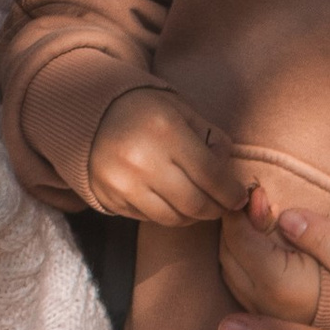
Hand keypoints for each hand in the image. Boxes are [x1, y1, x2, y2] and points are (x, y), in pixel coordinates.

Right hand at [85, 86, 246, 224]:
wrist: (90, 114)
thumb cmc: (145, 110)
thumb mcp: (182, 111)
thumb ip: (211, 139)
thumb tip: (229, 175)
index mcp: (166, 131)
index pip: (211, 175)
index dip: (231, 192)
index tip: (239, 197)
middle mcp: (143, 160)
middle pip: (194, 203)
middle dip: (215, 209)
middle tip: (223, 205)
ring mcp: (123, 183)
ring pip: (173, 218)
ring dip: (192, 216)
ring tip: (197, 203)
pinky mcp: (110, 198)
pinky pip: (149, 218)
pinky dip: (167, 214)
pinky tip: (170, 200)